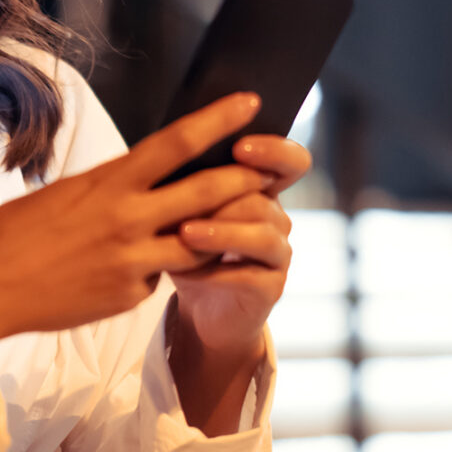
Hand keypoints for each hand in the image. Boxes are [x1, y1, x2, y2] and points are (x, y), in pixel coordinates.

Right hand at [0, 92, 277, 364]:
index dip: (217, 121)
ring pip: (199, 241)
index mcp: (107, 183)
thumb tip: (139, 179)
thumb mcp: (63, 194)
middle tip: (275, 166)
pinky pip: (161, 277)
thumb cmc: (13, 233)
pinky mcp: (130, 295)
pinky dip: (160, 268)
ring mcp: (132, 260)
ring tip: (244, 219)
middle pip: (205, 192)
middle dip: (246, 177)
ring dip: (223, 228)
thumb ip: (109, 188)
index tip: (249, 103)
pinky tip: (137, 268)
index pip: (175, 143)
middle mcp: (126, 218)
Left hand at [166, 137, 305, 360]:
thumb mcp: (183, 209)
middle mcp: (277, 218)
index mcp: (261, 190)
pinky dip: (217, 272)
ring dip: (221, 232)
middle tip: (194, 191)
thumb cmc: (188, 247)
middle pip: (264, 197)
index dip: (274, 150)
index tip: (239, 147)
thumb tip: (162, 150)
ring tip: (185, 233)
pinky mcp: (271, 288)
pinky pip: (250, 276)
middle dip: (229, 194)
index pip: (289, 161)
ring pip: (262, 234)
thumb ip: (185, 182)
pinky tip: (188, 272)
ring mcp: (278, 253)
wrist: (200, 305)